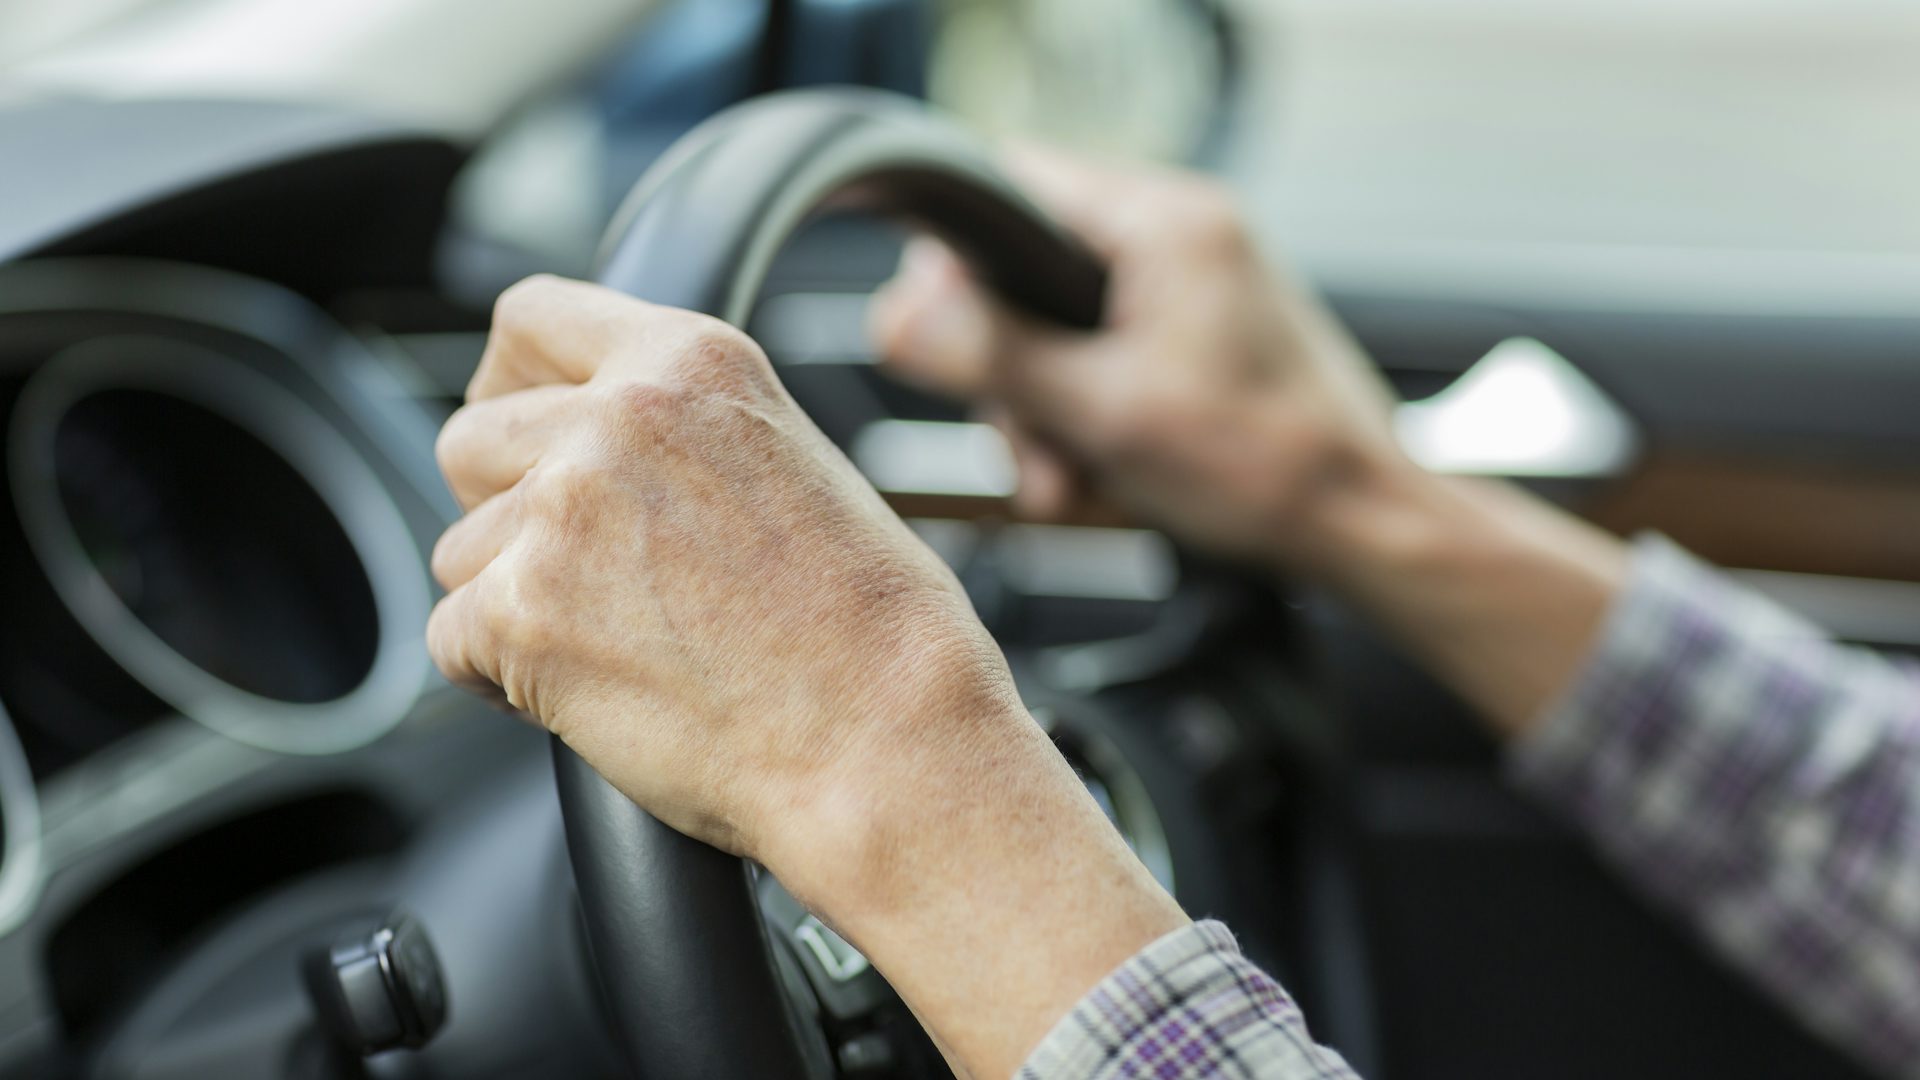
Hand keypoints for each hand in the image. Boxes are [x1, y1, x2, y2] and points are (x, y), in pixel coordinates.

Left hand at [428, 276, 1185, 1077]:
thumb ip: (687, 430)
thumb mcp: (795, 462)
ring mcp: (561, 512)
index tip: (519, 429)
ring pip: (460, 551)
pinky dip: (504, 677)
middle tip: (576, 571)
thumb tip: (600, 446)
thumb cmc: (872, 633)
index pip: (531, 317)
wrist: (887, 741)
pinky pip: (453, 639)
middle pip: (472, 439)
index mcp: (693, 362)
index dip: (513, 384)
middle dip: (501, 506)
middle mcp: (618, 417)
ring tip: (623, 647)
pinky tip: (597, 692)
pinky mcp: (522, 613)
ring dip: (513, 601)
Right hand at [872, 149, 1626, 736]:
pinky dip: (1089, 421)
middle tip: (1029, 445)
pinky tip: (1099, 478)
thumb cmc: (1270, 464)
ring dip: (1048, 414)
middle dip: (1012, 374)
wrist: (1362, 522)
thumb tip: (894, 315)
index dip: (958, 261)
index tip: (941, 334)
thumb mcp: (1104, 412)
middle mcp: (1179, 235)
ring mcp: (1190, 286)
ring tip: (1071, 482)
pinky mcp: (1196, 337)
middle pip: (1027, 273)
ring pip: (1060, 330)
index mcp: (1164, 221)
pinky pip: (1104, 361)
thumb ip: (993, 357)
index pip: (1012, 184)